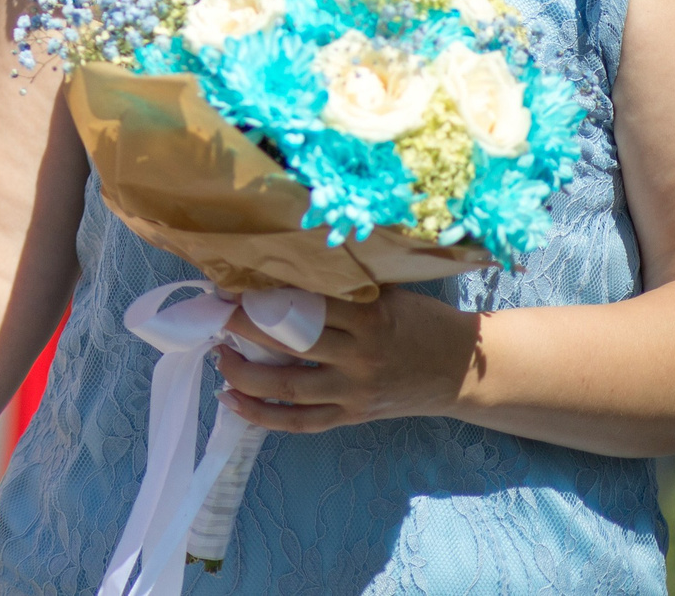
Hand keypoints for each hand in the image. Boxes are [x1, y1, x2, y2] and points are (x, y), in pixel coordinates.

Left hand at [215, 286, 478, 433]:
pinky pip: (301, 422)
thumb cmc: (419, 321)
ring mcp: (355, 391)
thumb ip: (346, 280)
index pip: (305, 301)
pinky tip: (231, 401)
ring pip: (288, 388)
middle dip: (242, 327)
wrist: (462, 371)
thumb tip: (289, 251)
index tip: (228, 280)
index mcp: (369, 317)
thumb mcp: (390, 291)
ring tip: (217, 355)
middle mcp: (360, 356)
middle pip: (289, 342)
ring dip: (244, 374)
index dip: (262, 291)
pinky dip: (262, 416)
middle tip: (212, 313)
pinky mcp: (353, 415)